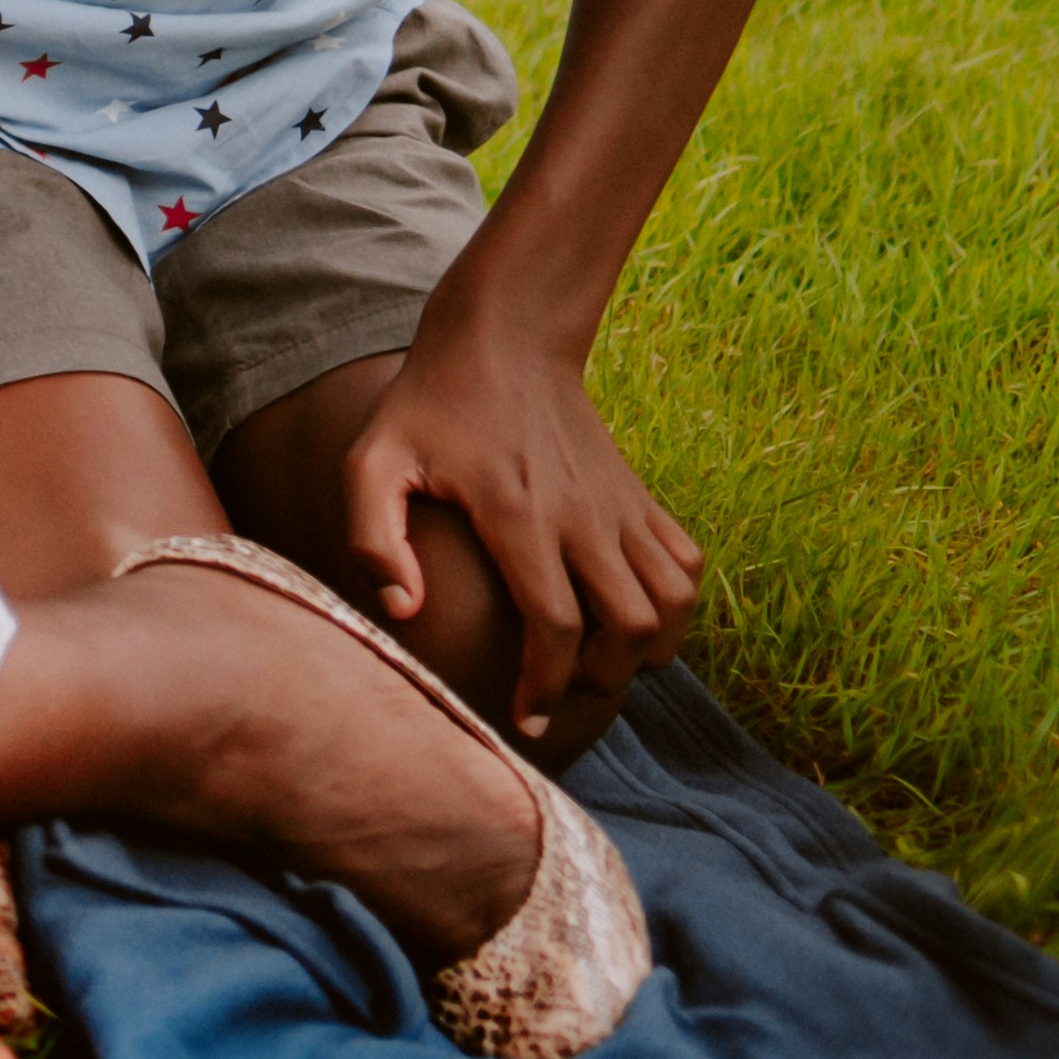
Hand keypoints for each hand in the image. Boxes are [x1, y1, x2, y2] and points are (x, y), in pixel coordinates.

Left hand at [339, 303, 703, 741]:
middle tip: (558, 690)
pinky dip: (675, 605)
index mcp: (518, 514)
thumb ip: (373, 536)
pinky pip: (686, 566)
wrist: (503, 338)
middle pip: (629, 629)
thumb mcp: (372, 461)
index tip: (524, 719)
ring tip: (598, 661)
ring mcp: (620, 504)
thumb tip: (403, 610)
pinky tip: (632, 615)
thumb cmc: (427, 406)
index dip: (543, 687)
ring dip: (646, 649)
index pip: (554, 625)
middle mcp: (582, 515)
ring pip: (672, 604)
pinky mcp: (640, 494)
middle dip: (599, 679)